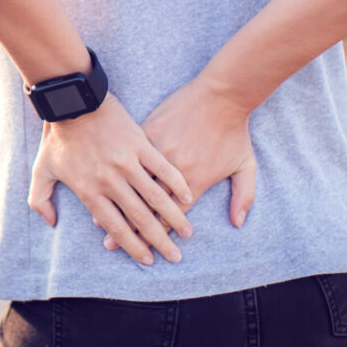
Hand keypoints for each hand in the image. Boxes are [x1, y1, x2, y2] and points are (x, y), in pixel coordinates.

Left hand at [27, 93, 193, 265]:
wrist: (72, 100)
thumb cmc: (57, 136)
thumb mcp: (40, 170)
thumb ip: (40, 200)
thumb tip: (51, 223)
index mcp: (89, 191)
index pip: (115, 227)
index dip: (132, 246)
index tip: (147, 259)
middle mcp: (110, 181)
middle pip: (139, 218)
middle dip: (159, 241)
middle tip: (175, 256)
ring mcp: (126, 162)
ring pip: (155, 197)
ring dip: (173, 217)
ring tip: (187, 232)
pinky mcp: (139, 143)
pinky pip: (162, 168)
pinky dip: (176, 183)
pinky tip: (187, 196)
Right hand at [101, 75, 256, 252]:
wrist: (220, 94)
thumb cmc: (234, 130)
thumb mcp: (247, 165)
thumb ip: (244, 196)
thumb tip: (238, 223)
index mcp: (195, 182)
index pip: (171, 216)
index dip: (154, 235)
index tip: (141, 251)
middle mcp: (175, 171)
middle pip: (148, 207)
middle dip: (130, 231)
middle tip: (112, 247)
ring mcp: (158, 151)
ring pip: (134, 185)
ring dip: (117, 207)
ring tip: (100, 226)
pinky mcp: (149, 133)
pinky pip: (129, 159)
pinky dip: (115, 175)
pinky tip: (102, 188)